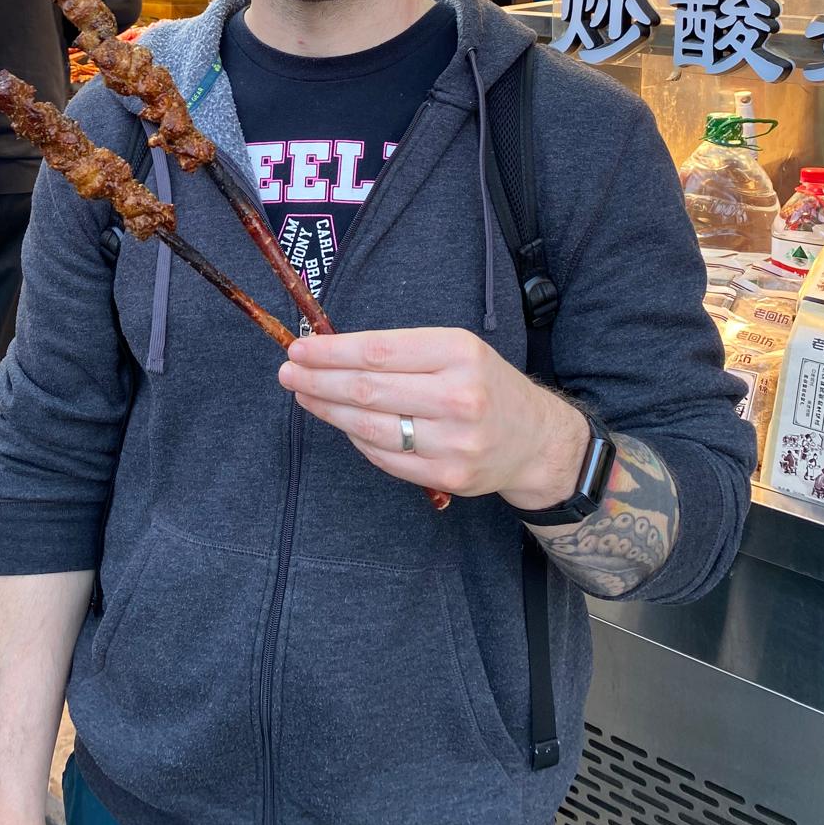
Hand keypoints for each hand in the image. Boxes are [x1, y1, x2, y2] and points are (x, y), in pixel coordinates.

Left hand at [278, 327, 589, 510]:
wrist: (535, 439)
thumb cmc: (484, 383)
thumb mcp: (455, 348)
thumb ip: (400, 350)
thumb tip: (330, 351)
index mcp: (459, 352)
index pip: (378, 351)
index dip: (330, 352)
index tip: (299, 349)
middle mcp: (459, 396)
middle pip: (368, 389)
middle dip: (318, 380)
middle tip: (288, 373)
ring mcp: (453, 441)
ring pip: (370, 427)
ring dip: (328, 410)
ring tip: (304, 395)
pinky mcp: (447, 476)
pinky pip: (384, 457)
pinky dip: (357, 438)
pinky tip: (341, 423)